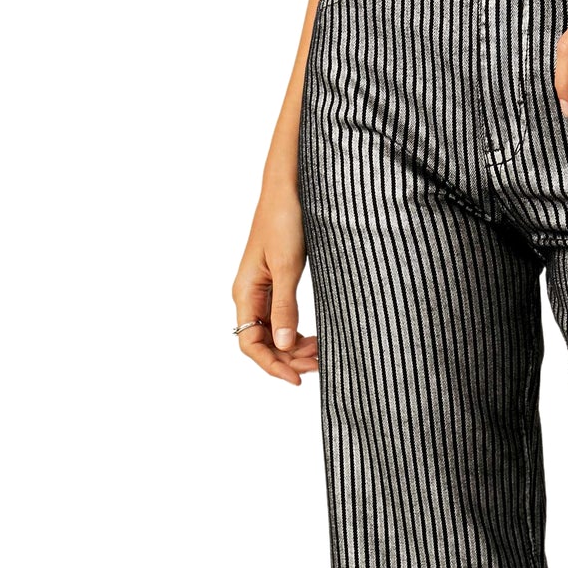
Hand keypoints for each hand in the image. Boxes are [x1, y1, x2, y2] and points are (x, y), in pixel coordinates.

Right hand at [232, 191, 318, 384]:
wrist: (290, 188)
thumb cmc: (285, 219)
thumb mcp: (288, 266)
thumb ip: (285, 306)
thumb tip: (284, 344)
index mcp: (246, 292)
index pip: (250, 344)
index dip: (272, 365)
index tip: (298, 379)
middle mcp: (250, 296)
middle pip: (262, 343)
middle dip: (289, 360)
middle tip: (320, 365)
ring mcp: (262, 291)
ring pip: (273, 334)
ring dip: (295, 349)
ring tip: (321, 353)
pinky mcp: (277, 284)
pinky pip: (281, 320)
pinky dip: (298, 334)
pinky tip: (315, 338)